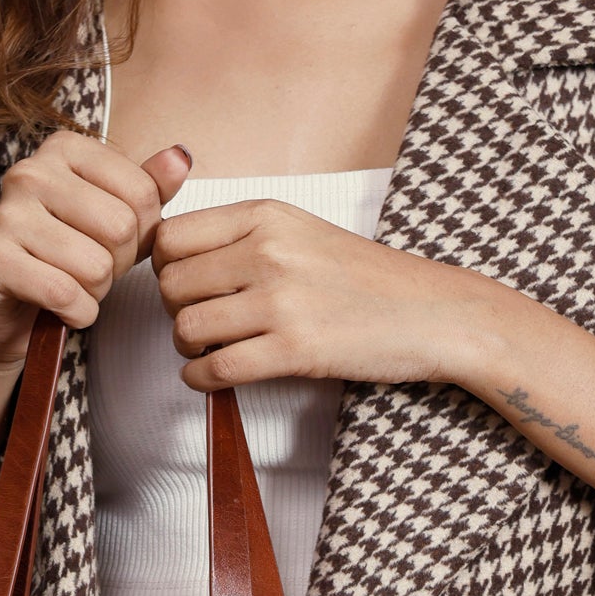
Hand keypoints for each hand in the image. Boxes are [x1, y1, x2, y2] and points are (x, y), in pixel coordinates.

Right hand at [0, 129, 193, 376]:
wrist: (13, 311)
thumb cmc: (70, 258)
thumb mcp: (116, 218)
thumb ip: (148, 188)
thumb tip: (180, 157)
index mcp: (63, 149)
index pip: (142, 192)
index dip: (144, 234)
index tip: (116, 243)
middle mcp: (30, 172)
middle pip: (121, 227)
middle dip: (119, 264)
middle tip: (93, 268)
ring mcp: (6, 214)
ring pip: (96, 266)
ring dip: (96, 292)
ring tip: (73, 284)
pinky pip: (66, 295)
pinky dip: (76, 313)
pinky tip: (60, 306)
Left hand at [151, 200, 504, 390]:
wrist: (430, 312)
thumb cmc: (366, 279)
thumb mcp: (302, 230)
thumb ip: (244, 236)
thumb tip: (175, 259)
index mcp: (266, 216)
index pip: (171, 238)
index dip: (164, 268)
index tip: (184, 285)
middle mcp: (268, 252)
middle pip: (170, 285)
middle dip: (175, 311)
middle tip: (202, 322)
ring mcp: (281, 301)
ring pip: (187, 328)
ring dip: (189, 348)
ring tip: (213, 349)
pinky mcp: (294, 350)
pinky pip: (216, 369)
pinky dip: (202, 379)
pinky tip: (215, 376)